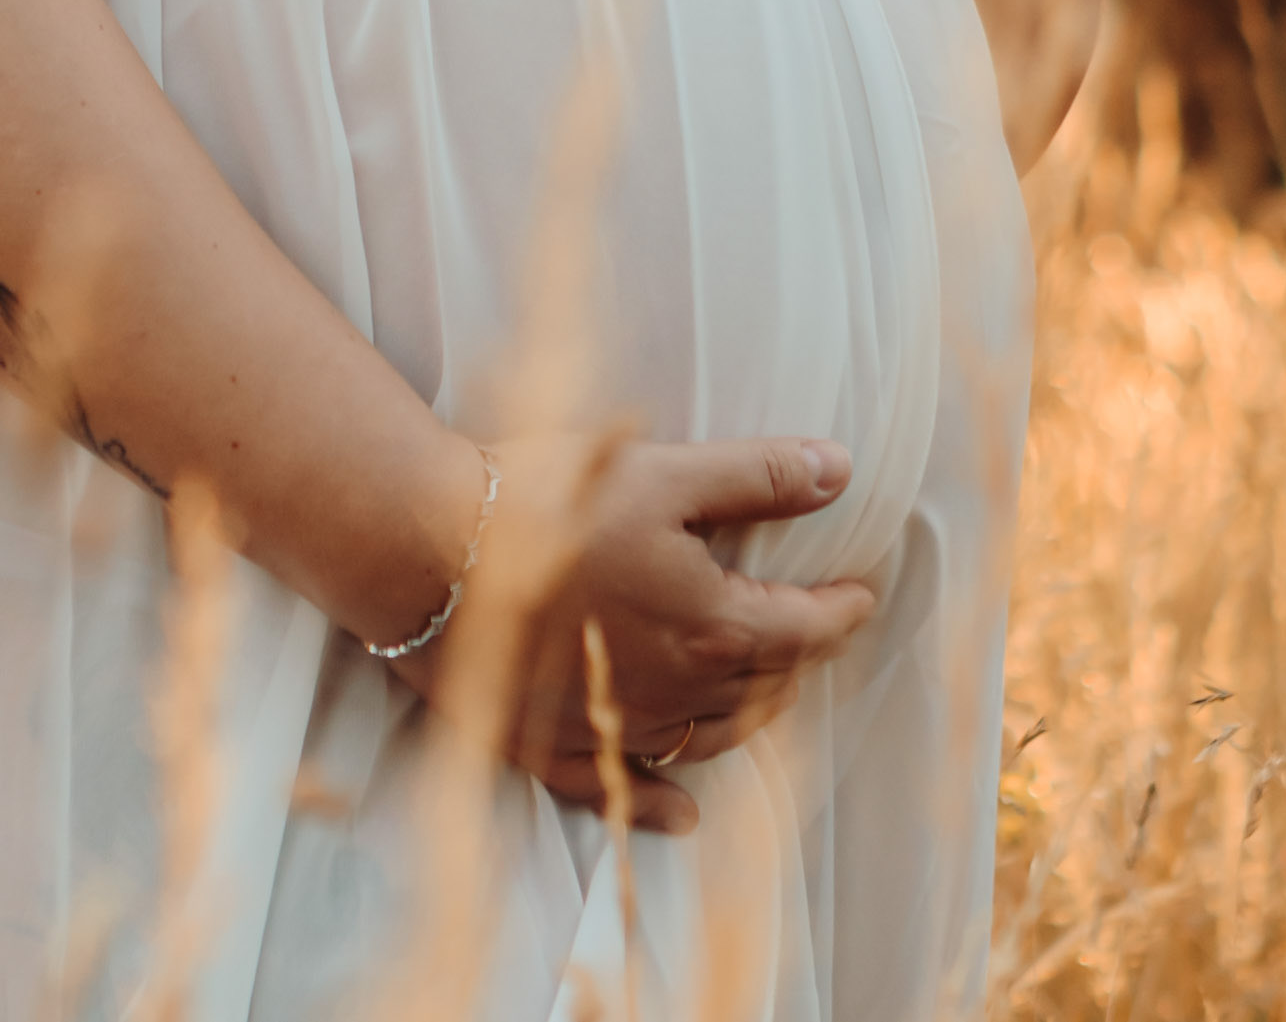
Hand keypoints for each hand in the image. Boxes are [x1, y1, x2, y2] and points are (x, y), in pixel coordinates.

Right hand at [383, 433, 878, 833]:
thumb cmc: (546, 500)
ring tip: (759, 693)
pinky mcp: (549, 744)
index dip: (841, 611)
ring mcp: (610, 725)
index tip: (862, 595)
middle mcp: (671, 691)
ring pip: (704, 740)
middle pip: (760, 690)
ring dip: (743, 718)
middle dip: (796, 661)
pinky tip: (684, 816)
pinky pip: (621, 790)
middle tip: (807, 631)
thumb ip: (758, 476)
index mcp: (710, 626)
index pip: (804, 630)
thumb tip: (841, 469)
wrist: (424, 549)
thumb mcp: (664, 472)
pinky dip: (661, 802)